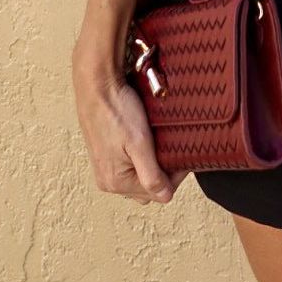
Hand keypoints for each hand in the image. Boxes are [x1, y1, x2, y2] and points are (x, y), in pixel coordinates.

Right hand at [72, 58, 189, 204]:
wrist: (97, 84)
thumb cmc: (116, 110)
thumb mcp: (139, 143)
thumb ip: (152, 175)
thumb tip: (165, 197)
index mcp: (116, 182)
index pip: (157, 192)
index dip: (175, 175)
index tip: (184, 155)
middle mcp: (107, 179)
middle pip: (147, 187)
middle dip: (164, 172)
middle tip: (174, 148)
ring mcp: (104, 167)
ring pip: (139, 175)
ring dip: (153, 164)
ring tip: (161, 143)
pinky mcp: (104, 153)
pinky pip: (129, 164)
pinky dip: (141, 157)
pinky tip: (147, 140)